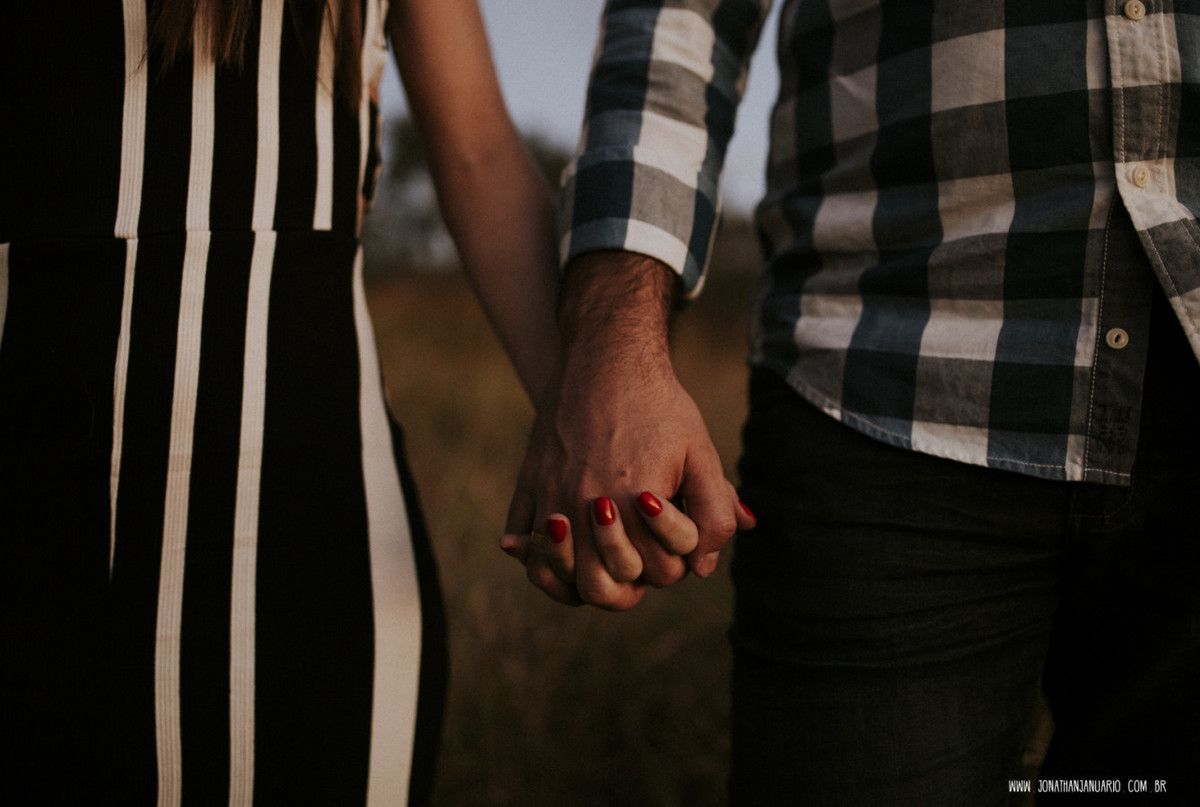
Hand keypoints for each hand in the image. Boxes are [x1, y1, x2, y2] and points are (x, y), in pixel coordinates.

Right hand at [502, 252, 755, 609]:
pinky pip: (520, 537)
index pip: (652, 573)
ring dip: (577, 577)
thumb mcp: (702, 453)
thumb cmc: (660, 406)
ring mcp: (553, 493)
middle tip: (636, 564)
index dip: (670, 567)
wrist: (607, 356)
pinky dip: (532, 555)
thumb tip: (702, 568)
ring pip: (554, 572)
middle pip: (600, 588)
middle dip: (626, 584)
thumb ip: (713, 511)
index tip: (672, 543)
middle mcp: (589, 503)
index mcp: (637, 502)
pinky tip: (548, 547)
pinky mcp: (530, 479)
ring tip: (596, 564)